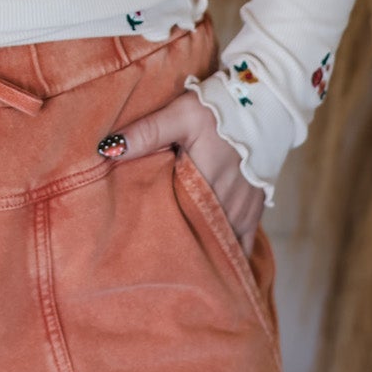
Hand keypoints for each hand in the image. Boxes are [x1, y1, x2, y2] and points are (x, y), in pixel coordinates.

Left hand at [98, 88, 265, 257]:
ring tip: (177, 264)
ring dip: (200, 250)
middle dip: (176, 248)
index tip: (136, 247)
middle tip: (152, 261)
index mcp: (201, 183)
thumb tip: (107, 149)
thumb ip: (146, 132)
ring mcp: (242, 210)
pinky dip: (228, 254)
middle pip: (195, 236)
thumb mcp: (180, 114)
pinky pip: (243, 244)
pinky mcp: (255, 209)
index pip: (172, 220)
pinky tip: (214, 267)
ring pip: (217, 243)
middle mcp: (224, 204)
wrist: (264, 104)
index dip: (155, 234)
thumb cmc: (218, 109)